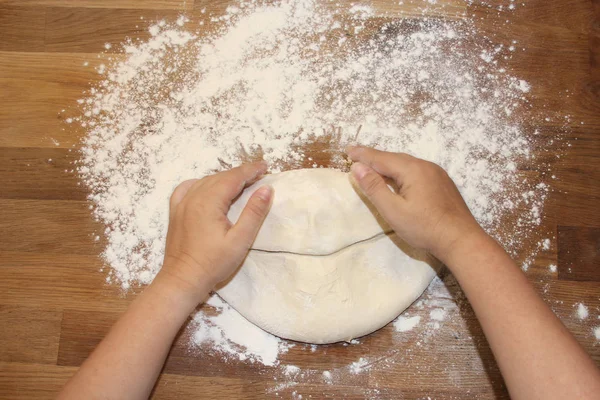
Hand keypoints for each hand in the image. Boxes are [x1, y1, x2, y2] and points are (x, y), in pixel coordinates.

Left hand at [158, 162, 273, 302]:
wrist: (182, 280)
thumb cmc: (213, 264)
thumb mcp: (240, 241)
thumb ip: (254, 213)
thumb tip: (266, 189)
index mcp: (209, 202)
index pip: (234, 177)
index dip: (251, 170)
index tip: (265, 166)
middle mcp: (193, 197)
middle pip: (220, 177)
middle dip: (240, 173)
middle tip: (258, 174)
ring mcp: (181, 203)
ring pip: (205, 181)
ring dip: (224, 178)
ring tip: (240, 181)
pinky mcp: (175, 212)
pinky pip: (188, 188)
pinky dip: (202, 183)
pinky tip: (208, 187)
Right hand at [346, 145, 483, 261]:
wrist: (461, 240)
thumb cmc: (424, 228)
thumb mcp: (393, 211)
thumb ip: (374, 188)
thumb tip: (357, 167)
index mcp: (412, 170)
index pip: (381, 158)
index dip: (363, 154)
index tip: (348, 150)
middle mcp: (426, 166)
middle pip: (394, 158)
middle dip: (375, 158)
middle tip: (357, 156)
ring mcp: (437, 174)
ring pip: (407, 165)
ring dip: (388, 165)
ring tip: (374, 167)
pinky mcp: (443, 184)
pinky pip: (417, 171)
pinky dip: (401, 172)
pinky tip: (398, 180)